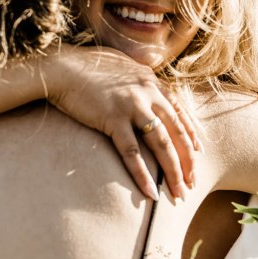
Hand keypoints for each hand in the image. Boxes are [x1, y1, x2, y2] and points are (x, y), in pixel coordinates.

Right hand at [43, 46, 200, 200]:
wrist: (59, 67)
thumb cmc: (84, 66)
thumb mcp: (119, 65)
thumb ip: (135, 77)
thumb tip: (142, 83)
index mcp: (150, 80)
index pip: (179, 111)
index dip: (190, 134)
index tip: (198, 153)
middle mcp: (147, 91)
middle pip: (176, 131)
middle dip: (188, 160)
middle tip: (193, 182)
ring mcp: (131, 105)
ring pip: (161, 143)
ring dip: (173, 171)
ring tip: (179, 193)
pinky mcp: (113, 118)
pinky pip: (132, 152)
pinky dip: (142, 174)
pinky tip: (151, 192)